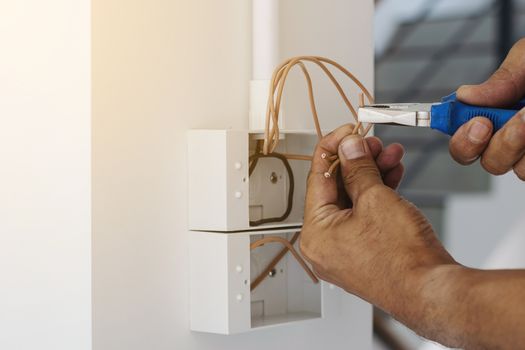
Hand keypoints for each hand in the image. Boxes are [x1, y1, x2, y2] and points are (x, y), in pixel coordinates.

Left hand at [300, 125, 455, 316]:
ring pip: (353, 201)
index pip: (317, 178)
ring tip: (390, 155)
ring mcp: (344, 250)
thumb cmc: (403, 260)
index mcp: (315, 234)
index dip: (333, 148)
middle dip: (357, 161)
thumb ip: (358, 168)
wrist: (433, 292)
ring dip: (371, 175)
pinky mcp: (364, 252)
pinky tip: (393, 175)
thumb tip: (349, 148)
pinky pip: (364, 216)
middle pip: (335, 189)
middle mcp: (325, 245)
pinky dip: (377, 195)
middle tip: (372, 143)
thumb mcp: (376, 199)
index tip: (347, 132)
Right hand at [452, 38, 524, 179]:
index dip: (463, 139)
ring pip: (521, 170)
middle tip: (519, 121)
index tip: (477, 123)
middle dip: (502, 144)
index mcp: (498, 115)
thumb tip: (465, 96)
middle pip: (489, 162)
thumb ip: (500, 80)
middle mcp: (515, 137)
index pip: (466, 142)